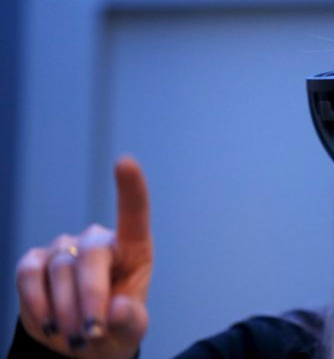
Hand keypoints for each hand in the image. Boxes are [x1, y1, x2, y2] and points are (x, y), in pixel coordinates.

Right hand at [15, 157, 152, 358]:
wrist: (80, 344)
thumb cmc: (114, 329)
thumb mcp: (132, 332)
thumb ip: (131, 320)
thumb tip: (116, 309)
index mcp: (132, 250)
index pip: (134, 214)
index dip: (130, 188)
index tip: (126, 161)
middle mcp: (98, 241)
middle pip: (92, 254)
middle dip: (92, 295)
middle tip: (92, 331)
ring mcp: (64, 248)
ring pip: (62, 271)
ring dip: (67, 309)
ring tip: (76, 337)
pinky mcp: (34, 262)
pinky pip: (29, 275)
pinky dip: (38, 303)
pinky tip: (50, 324)